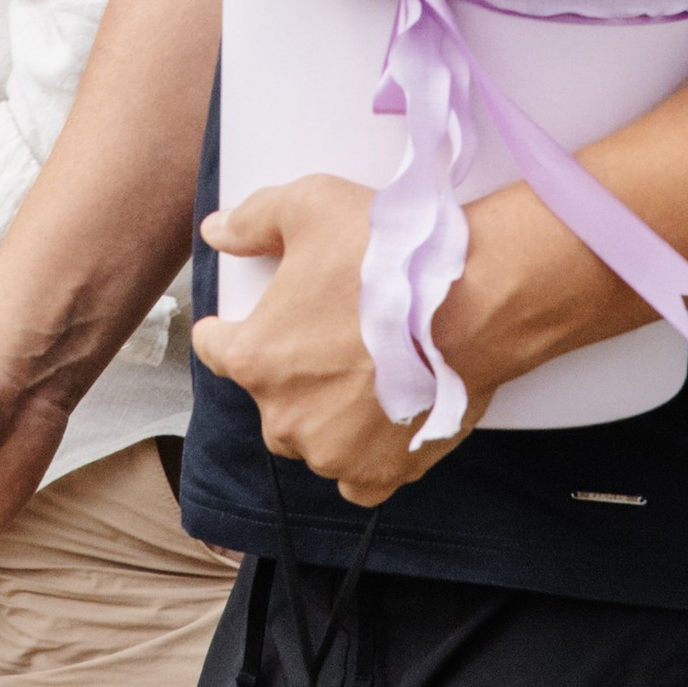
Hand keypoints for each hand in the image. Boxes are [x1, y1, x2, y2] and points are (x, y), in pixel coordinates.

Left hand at [191, 175, 461, 507]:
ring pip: (312, 439)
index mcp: (254, 357)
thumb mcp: (307, 206)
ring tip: (366, 375)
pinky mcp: (381, 472)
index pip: (215, 347)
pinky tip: (381, 425)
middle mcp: (284, 415)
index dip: (230, 327)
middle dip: (291, 371)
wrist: (472, 301)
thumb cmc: (388, 255)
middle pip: (269, 395)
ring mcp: (333, 451)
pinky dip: (365, 457)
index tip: (251, 320)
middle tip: (333, 336)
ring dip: (328, 415)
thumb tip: (218, 232)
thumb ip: (251, 221)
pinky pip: (357, 480)